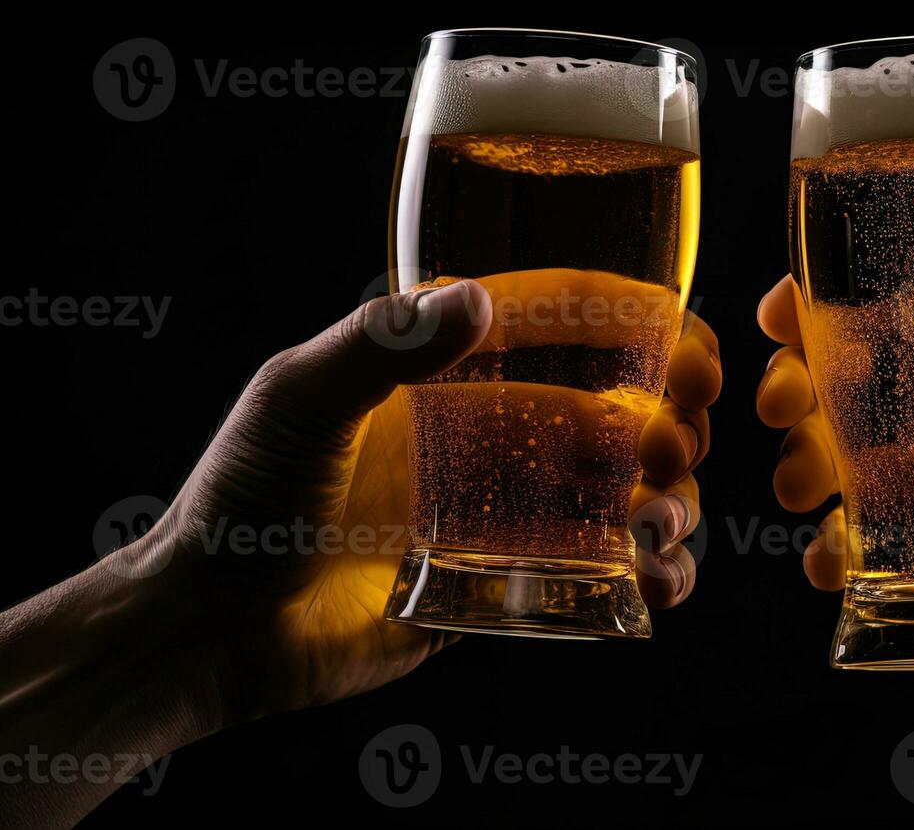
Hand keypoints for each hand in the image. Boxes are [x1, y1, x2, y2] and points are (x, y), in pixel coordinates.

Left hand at [148, 279, 718, 725]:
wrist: (213, 627)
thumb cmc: (241, 497)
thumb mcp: (299, 397)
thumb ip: (380, 343)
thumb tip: (478, 300)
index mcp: (453, 376)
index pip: (565, 326)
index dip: (638, 323)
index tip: (686, 342)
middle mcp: (495, 436)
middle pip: (623, 410)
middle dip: (669, 419)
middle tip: (668, 446)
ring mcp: (510, 513)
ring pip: (632, 493)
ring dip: (672, 501)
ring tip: (656, 524)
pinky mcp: (514, 586)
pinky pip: (608, 575)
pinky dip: (656, 577)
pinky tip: (658, 583)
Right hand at [755, 275, 913, 598]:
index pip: (888, 306)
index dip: (822, 305)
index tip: (782, 315)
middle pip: (847, 390)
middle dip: (797, 395)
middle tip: (789, 409)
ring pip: (854, 470)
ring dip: (812, 475)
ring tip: (808, 491)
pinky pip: (897, 551)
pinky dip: (850, 560)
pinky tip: (834, 565)